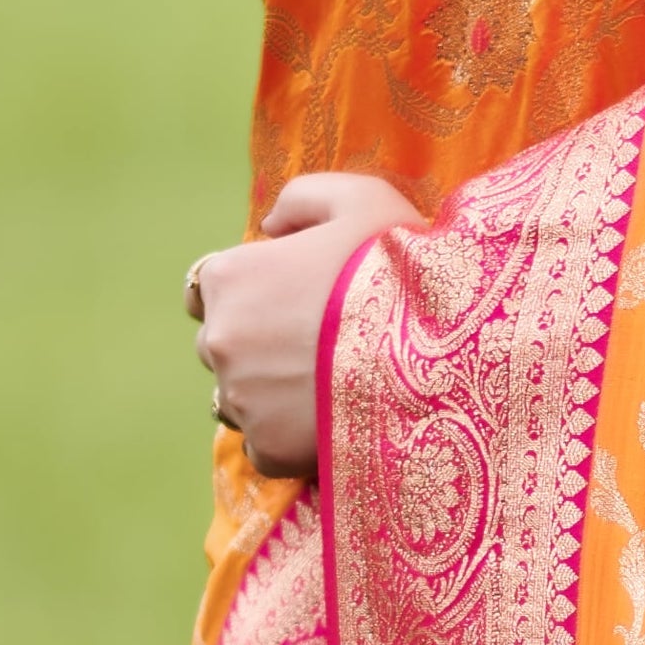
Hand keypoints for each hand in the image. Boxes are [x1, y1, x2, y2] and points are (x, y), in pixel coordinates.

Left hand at [186, 171, 423, 475]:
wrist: (437, 353)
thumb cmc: (398, 267)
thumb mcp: (359, 198)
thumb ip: (303, 199)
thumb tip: (270, 226)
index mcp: (229, 276)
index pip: (206, 288)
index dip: (248, 292)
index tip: (287, 300)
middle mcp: (219, 338)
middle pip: (221, 344)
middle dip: (256, 344)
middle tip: (317, 345)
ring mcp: (240, 398)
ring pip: (237, 398)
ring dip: (266, 393)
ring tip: (325, 388)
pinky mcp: (268, 447)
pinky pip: (263, 445)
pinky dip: (287, 437)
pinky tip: (330, 421)